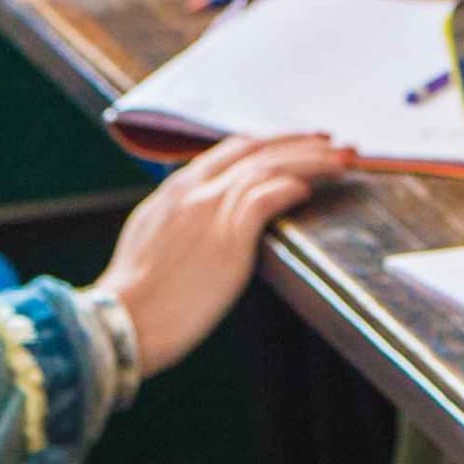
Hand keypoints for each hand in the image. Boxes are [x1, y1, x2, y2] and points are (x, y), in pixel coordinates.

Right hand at [95, 131, 354, 372]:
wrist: (121, 322)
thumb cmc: (135, 300)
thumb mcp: (151, 243)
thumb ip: (178, 222)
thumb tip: (202, 226)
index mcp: (175, 190)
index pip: (230, 150)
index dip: (267, 143)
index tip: (293, 143)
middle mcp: (194, 190)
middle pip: (256, 148)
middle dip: (298, 141)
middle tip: (331, 141)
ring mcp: (210, 210)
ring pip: (270, 166)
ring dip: (311, 159)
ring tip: (342, 159)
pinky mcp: (227, 236)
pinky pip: (268, 196)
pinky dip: (293, 186)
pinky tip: (311, 188)